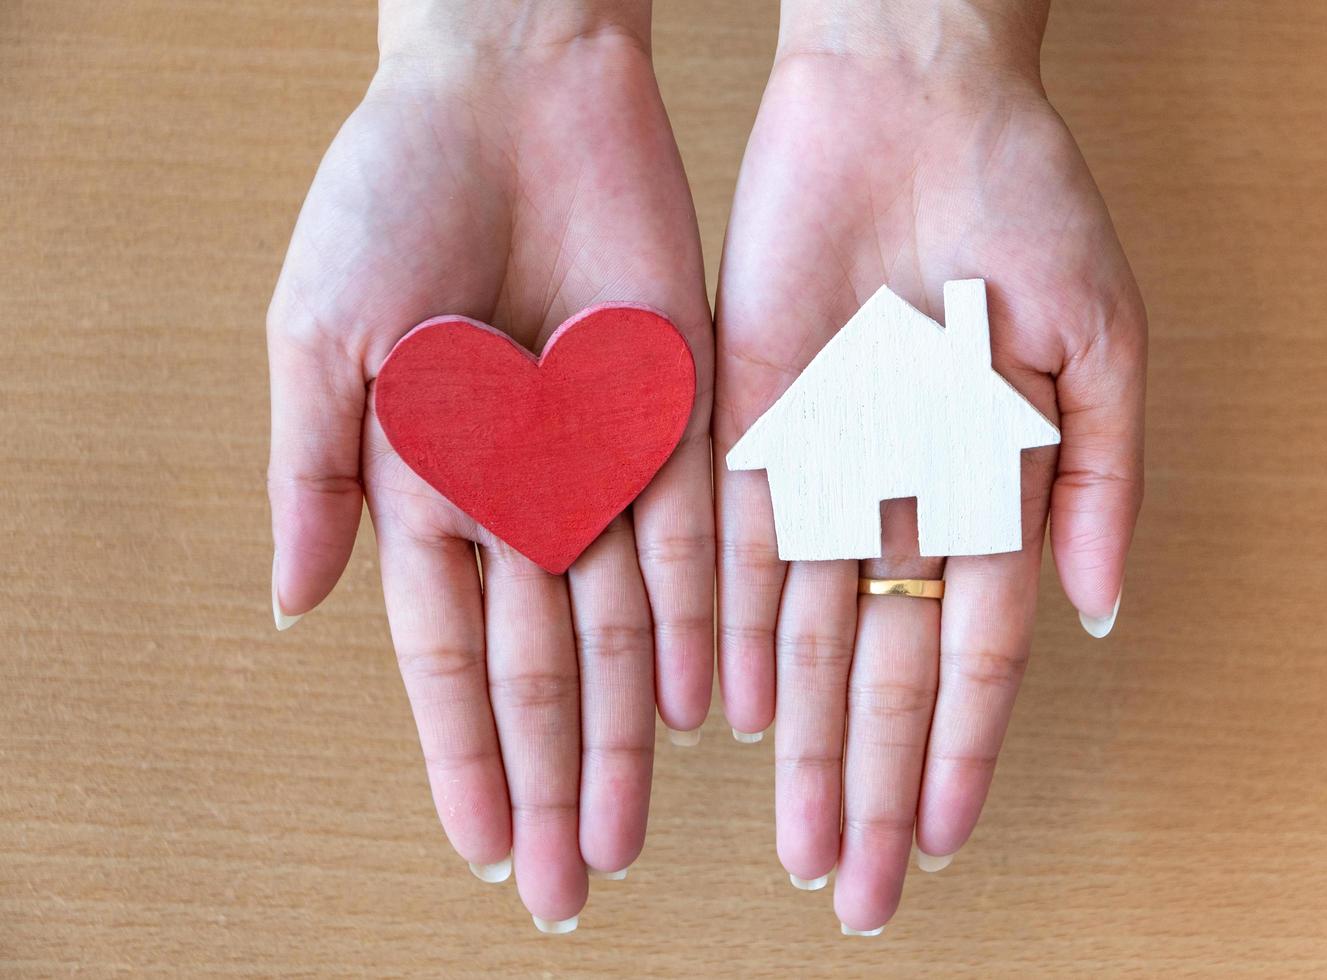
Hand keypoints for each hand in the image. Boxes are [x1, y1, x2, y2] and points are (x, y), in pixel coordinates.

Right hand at [267, 2, 713, 928]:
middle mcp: (521, 490)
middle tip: (566, 883)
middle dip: (552, 776)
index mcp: (425, 480)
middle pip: (541, 665)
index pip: (446, 653)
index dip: (463, 752)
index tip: (480, 846)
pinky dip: (699, 622)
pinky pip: (695, 535)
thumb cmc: (390, 191)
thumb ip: (312, 470)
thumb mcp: (319, 330)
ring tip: (629, 828)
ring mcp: (603, 458)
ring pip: (624, 625)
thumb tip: (295, 606)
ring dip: (628, 730)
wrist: (512, 83)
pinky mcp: (681, 410)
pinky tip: (705, 705)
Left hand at [715, 0, 1144, 932]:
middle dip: (866, 779)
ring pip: (800, 628)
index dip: (953, 747)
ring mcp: (819, 461)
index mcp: (992, 482)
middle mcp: (899, 492)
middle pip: (880, 665)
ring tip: (790, 833)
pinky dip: (724, 627)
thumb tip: (1095, 612)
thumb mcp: (1101, 332)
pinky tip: (721, 712)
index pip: (972, 647)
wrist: (910, 93)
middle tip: (849, 888)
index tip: (933, 837)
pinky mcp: (745, 417)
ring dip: (796, 737)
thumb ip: (1102, 473)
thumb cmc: (1024, 197)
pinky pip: (730, 541)